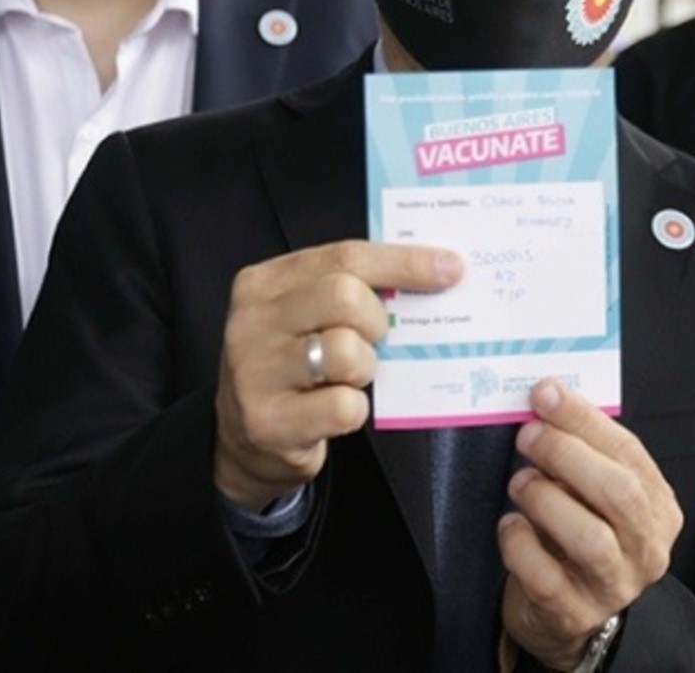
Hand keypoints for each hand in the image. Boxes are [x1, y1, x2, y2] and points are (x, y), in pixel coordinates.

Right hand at [214, 240, 461, 508]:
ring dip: (366, 367)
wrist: (244, 438)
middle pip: (345, 296)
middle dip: (378, 320)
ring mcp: (256, 372)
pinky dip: (355, 410)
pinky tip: (337, 410)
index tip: (450, 267)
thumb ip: (349, 289)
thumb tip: (434, 273)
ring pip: (345, 351)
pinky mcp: (268, 421)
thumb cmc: (291, 365)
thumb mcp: (304, 315)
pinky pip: (342, 406)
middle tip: (376, 339)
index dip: (404, 261)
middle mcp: (252, 321)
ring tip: (352, 376)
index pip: (345, 256)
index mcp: (264, 283)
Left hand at [499, 381, 682, 667]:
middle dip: (567, 455)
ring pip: (590, 539)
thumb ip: (582, 453)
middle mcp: (646, 550)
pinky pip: (546, 577)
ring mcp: (614, 587)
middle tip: (527, 436)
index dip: (584, 420)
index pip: (630, 454)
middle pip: (619, 494)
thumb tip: (547, 397)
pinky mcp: (575, 615)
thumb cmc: (577, 535)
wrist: (566, 615)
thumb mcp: (592, 495)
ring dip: (547, 499)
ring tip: (520, 483)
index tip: (545, 394)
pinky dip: (521, 544)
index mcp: (659, 510)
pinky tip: (509, 525)